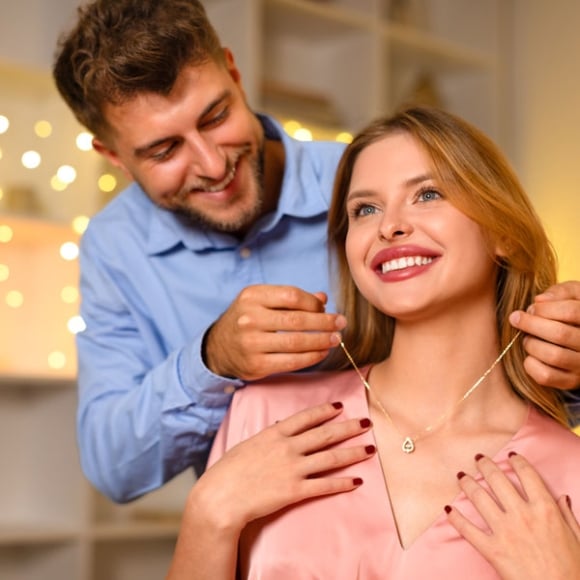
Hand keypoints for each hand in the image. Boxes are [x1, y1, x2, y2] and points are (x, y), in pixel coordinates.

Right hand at [191, 401, 373, 531]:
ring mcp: (293, 469)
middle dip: (348, 427)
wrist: (221, 497)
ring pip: (330, 458)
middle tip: (367, 422)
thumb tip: (278, 424)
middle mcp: (287, 447)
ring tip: (370, 449)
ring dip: (353, 453)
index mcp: (274, 433)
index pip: (306, 417)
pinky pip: (324, 485)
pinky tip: (356, 481)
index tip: (340, 406)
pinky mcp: (294, 491)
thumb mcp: (247, 444)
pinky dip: (342, 483)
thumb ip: (267, 435)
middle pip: (325, 434)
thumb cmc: (228, 471)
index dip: (325, 411)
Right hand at [204, 285, 346, 379]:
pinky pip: (291, 362)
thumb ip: (290, 298)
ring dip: (322, 341)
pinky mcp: (256, 365)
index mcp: (252, 296)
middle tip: (341, 323)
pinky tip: (322, 352)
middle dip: (325, 323)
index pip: (292, 296)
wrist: (218, 348)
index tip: (327, 309)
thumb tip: (323, 298)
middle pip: (297, 320)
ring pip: (296, 343)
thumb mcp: (261, 301)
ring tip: (336, 339)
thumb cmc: (247, 320)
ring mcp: (251, 343)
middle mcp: (249, 319)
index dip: (314, 303)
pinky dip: (311, 357)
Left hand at [446, 453, 579, 579]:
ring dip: (467, 484)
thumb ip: (568, 516)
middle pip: (498, 480)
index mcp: (546, 510)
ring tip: (461, 476)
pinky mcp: (493, 550)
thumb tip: (562, 497)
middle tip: (478, 458)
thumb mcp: (578, 539)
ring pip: (479, 498)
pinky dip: (455, 518)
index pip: (528, 476)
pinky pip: (468, 530)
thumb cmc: (573, 571)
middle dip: (485, 465)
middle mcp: (523, 515)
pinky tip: (448, 509)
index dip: (518, 462)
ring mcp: (505, 532)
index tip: (510, 456)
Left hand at [509, 280, 579, 389]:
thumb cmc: (572, 310)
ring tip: (527, 338)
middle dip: (531, 324)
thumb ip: (560, 293)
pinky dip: (530, 365)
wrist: (578, 338)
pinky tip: (531, 355)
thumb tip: (540, 301)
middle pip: (560, 334)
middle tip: (517, 319)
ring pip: (554, 356)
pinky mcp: (571, 381)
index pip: (571, 312)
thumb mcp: (572, 294)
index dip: (545, 309)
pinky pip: (546, 376)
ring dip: (531, 344)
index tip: (530, 308)